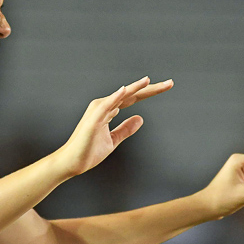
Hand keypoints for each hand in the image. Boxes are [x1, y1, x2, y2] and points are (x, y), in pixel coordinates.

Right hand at [55, 76, 172, 177]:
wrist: (72, 162)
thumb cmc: (88, 151)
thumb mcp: (113, 140)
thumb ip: (126, 129)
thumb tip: (140, 119)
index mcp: (108, 110)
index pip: (133, 98)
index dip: (150, 92)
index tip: (167, 86)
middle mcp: (104, 106)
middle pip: (131, 94)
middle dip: (151, 88)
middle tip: (170, 83)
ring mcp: (98, 111)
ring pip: (120, 96)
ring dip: (134, 88)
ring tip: (149, 81)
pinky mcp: (93, 119)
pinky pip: (106, 105)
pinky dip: (115, 96)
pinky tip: (125, 90)